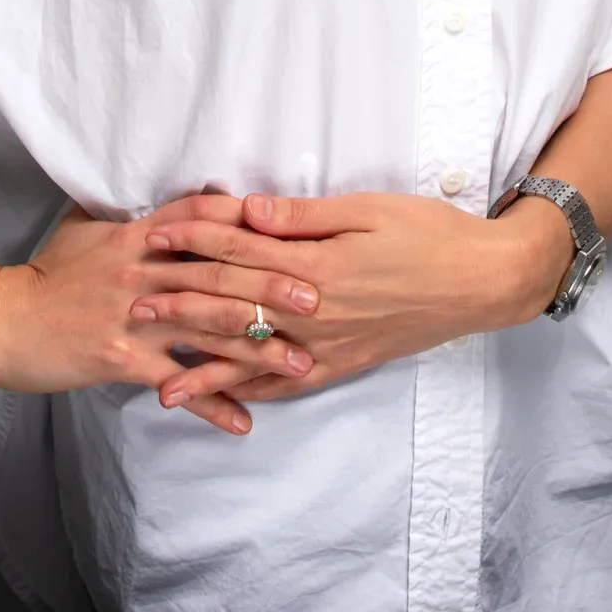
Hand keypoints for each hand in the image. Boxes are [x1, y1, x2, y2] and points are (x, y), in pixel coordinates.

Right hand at [0, 194, 319, 435]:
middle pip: (218, 274)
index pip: (203, 218)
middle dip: (272, 287)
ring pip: (206, 328)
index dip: (249, 222)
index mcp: (137, 235)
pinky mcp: (119, 357)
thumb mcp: (88, 230)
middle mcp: (141, 271)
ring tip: (301, 363)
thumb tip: (182, 197)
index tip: (294, 230)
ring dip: (258, 348)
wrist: (1, 319)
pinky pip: (176, 383)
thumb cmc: (47, 274)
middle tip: (321, 298)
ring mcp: (132, 315)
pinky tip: (244, 422)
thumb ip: (136, 218)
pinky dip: (211, 404)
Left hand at [132, 191, 571, 413]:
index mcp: (317, 264)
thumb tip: (245, 210)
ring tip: (160, 380)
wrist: (481, 281)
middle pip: (235, 306)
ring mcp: (329, 345)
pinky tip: (228, 404)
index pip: (240, 251)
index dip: (193, 241)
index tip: (151, 235)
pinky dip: (256, 394)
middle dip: (179, 305)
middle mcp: (316, 312)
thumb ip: (301, 216)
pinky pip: (291, 385)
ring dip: (204, 365)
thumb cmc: (426, 233)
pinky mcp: (345, 363)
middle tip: (130, 306)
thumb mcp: (365, 208)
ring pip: (255, 357)